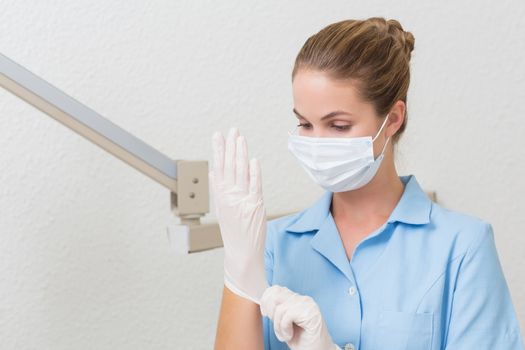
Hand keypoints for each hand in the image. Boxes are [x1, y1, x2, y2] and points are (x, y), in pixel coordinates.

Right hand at [209, 127, 267, 304]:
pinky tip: (253, 160)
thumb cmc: (234, 233)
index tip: (218, 136)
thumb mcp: (222, 210)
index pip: (219, 168)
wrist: (242, 254)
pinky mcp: (255, 206)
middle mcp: (230, 197)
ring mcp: (242, 201)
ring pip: (241, 172)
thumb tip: (214, 173)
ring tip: (240, 138)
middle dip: (230, 146)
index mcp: (221, 196)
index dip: (218, 150)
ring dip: (240, 154)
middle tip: (232, 130)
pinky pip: (254, 186)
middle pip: (230, 166)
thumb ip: (219, 190)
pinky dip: (254, 173)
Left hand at [260, 285, 340, 349]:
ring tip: (285, 335)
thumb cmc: (301, 340)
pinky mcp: (311, 313)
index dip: (266, 300)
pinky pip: (287, 316)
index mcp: (297, 299)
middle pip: (276, 296)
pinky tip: (290, 335)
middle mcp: (304, 299)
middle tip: (278, 327)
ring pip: (280, 308)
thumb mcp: (284, 322)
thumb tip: (264, 301)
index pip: (276, 289)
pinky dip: (284, 328)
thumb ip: (277, 309)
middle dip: (271, 313)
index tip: (265, 313)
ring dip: (278, 326)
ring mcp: (308, 305)